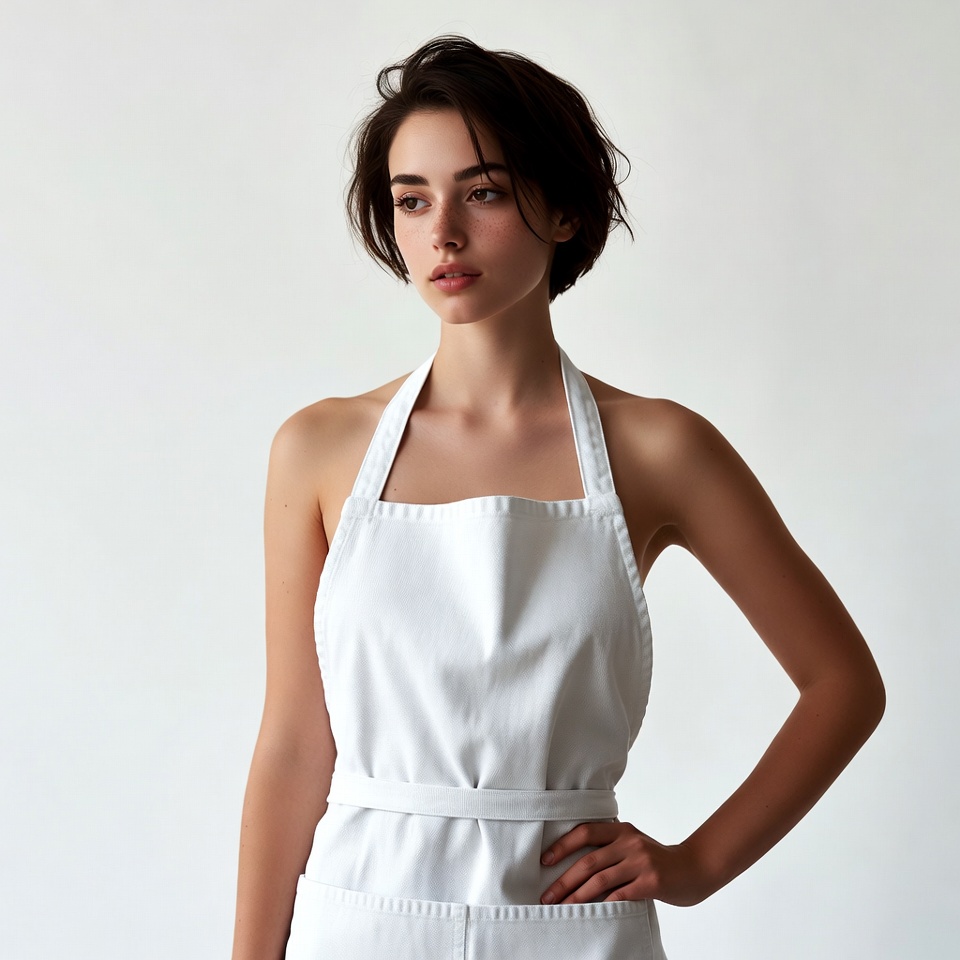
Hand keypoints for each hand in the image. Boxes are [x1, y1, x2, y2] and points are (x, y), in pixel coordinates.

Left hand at [539, 821, 712, 906]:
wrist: (694, 868)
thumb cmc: (657, 860)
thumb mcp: (634, 844)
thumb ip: (611, 846)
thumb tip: (574, 861)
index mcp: (622, 830)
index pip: (585, 832)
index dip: (563, 846)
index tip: (545, 860)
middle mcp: (629, 842)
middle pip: (589, 861)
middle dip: (564, 880)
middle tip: (547, 896)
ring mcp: (641, 862)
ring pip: (600, 880)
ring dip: (577, 896)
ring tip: (562, 907)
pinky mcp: (651, 882)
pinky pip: (620, 895)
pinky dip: (602, 904)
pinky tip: (590, 912)